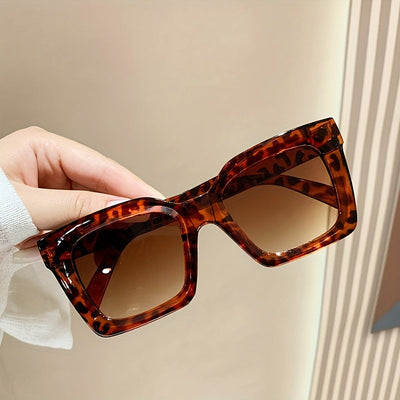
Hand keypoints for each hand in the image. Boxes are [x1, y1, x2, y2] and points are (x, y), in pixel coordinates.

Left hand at [0, 126, 162, 231]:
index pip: (99, 165)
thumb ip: (76, 207)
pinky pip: (78, 215)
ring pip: (91, 200)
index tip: (157, 199)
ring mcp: (50, 185)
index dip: (131, 183)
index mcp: (43, 146)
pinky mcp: (48, 207)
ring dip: (109, 216)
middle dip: (124, 200)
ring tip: (137, 229)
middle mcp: (50, 162)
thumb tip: (122, 207)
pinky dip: (92, 227)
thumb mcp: (25, 207)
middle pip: (99, 182)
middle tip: (154, 218)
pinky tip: (108, 235)